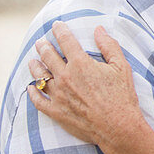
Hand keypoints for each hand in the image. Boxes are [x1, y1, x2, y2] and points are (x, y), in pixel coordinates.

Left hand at [27, 22, 143, 149]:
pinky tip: (30, 88)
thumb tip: (99, 30)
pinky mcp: (56, 111)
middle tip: (41, 42)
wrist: (119, 127)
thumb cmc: (122, 97)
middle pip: (48, 56)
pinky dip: (33, 93)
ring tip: (33, 61)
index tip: (56, 25)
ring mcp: (58, 95)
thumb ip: (109, 46)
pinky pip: (38, 100)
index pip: (66, 41)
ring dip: (35, 66)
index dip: (60, 30)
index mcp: (81, 64)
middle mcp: (65, 77)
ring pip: (40, 76)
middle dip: (44, 46)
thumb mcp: (122, 67)